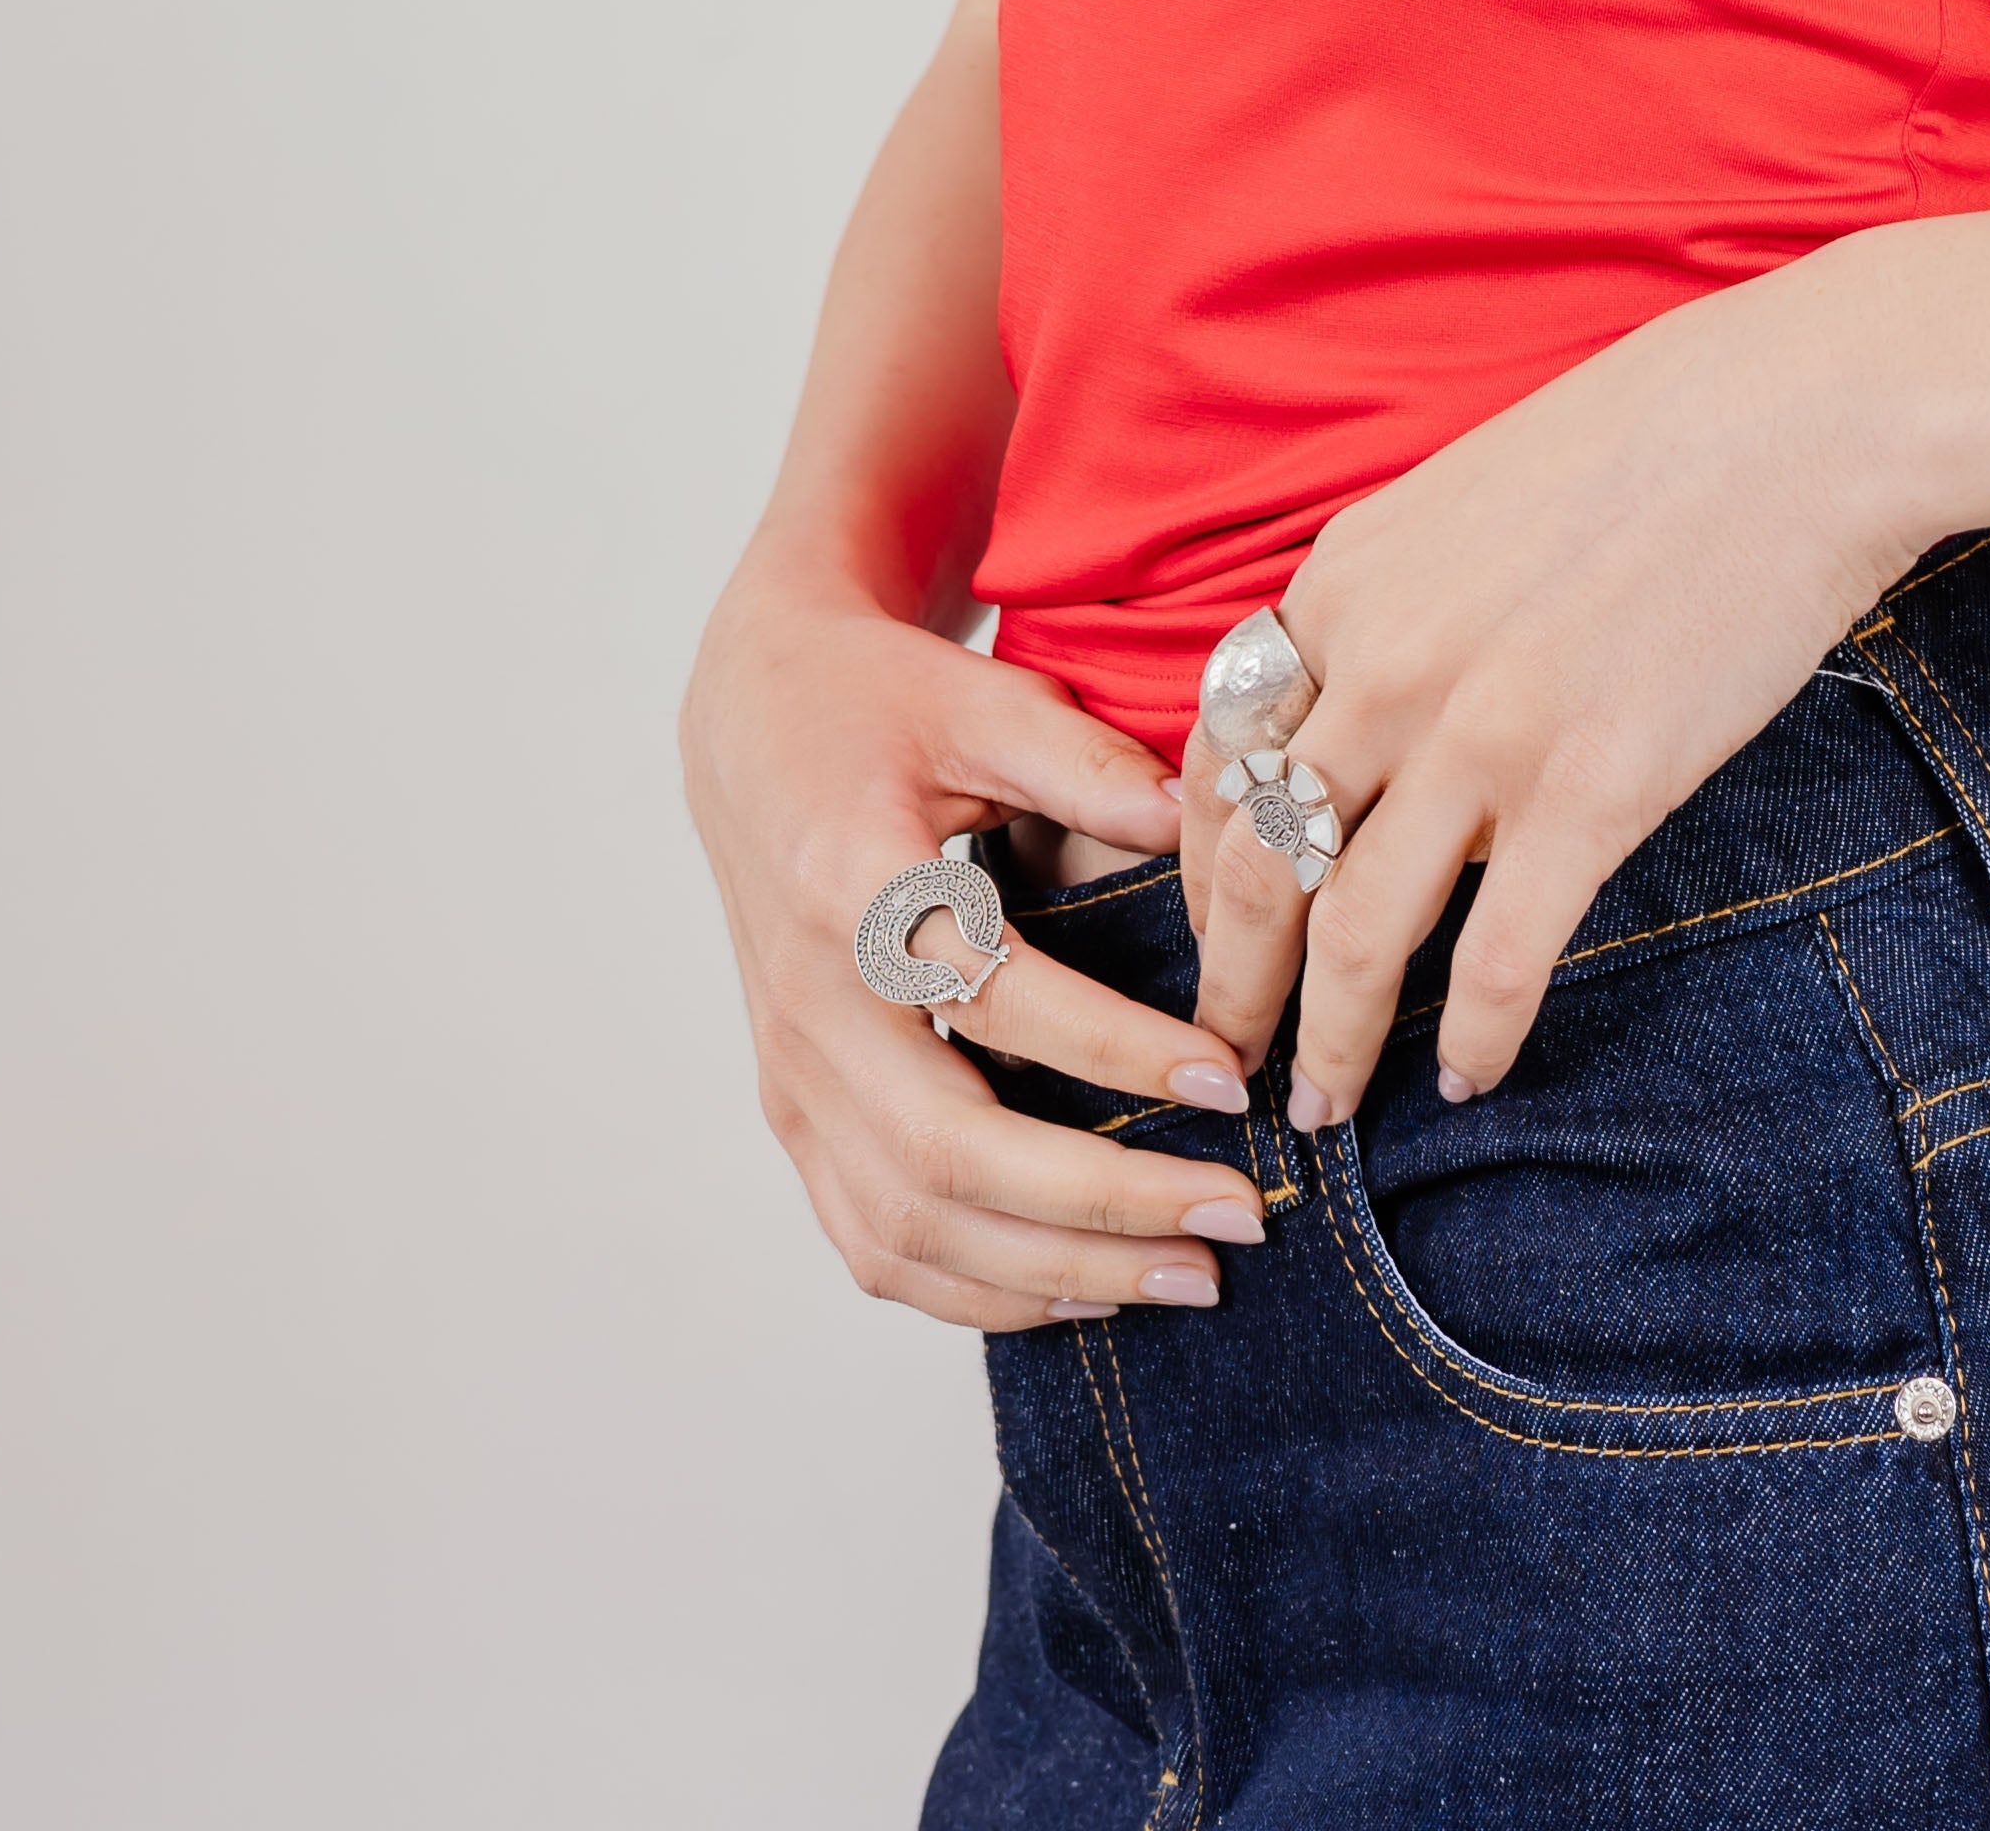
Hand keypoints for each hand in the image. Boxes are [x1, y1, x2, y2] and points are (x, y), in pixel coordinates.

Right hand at [683, 564, 1270, 1328]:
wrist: (751, 730)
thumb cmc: (874, 707)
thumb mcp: (982, 699)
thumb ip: (1087, 764)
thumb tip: (1203, 824)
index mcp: (857, 889)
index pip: (996, 999)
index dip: (1117, 1052)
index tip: (1230, 1079)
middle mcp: (812, 1007)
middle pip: (948, 1154)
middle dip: (1101, 1206)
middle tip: (1238, 1216)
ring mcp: (794, 1080)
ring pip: (910, 1229)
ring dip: (1055, 1273)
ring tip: (1188, 1274)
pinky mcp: (797, 1117)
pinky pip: (876, 1243)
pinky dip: (981, 1290)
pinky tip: (1086, 1286)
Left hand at [1188, 244, 1931, 1123]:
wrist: (1800, 419)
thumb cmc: (1652, 439)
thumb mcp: (1466, 501)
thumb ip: (1394, 608)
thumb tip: (1364, 717)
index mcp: (1345, 584)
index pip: (1221, 761)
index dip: (1199, 873)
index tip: (1218, 935)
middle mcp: (1385, 665)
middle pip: (1259, 865)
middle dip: (1234, 985)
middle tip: (1231, 1059)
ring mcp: (1482, 733)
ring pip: (1354, 933)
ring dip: (1330, 1042)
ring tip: (1327, 1105)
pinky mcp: (1590, 791)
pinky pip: (1496, 959)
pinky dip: (1471, 1038)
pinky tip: (1470, 1074)